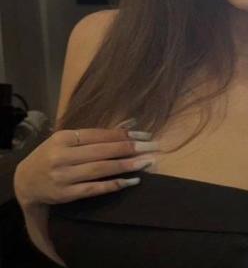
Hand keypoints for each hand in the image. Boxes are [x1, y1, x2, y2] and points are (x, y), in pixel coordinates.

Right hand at [14, 122, 159, 209]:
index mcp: (63, 138)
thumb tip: (131, 123)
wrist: (25, 182)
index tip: (145, 134)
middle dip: (130, 148)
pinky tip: (132, 181)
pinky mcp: (65, 194)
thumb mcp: (68, 140)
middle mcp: (62, 156)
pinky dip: (114, 184)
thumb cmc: (52, 155)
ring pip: (100, 169)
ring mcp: (63, 177)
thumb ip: (97, 134)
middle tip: (153, 147)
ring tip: (147, 162)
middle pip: (102, 151)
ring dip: (126, 165)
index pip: (99, 135)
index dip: (124, 134)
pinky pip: (94, 189)